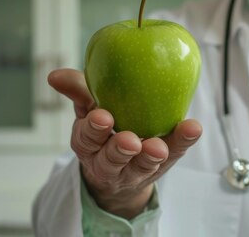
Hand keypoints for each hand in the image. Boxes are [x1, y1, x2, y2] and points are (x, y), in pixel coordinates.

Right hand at [48, 68, 202, 218]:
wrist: (121, 172)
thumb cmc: (104, 130)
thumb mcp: (88, 110)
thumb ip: (79, 91)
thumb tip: (55, 75)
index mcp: (88, 144)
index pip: (86, 139)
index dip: (93, 130)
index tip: (102, 116)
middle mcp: (109, 161)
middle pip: (112, 159)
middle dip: (120, 149)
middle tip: (130, 140)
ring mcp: (136, 168)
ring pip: (142, 166)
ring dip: (150, 156)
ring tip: (158, 148)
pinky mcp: (163, 164)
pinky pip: (175, 153)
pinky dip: (183, 141)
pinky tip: (193, 128)